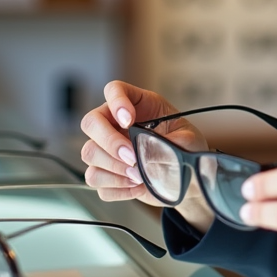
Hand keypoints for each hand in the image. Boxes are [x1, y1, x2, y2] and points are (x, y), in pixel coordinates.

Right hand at [79, 81, 214, 229]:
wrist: (187, 177)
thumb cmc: (187, 149)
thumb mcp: (188, 140)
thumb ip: (167, 144)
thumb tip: (142, 157)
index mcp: (138, 105)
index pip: (114, 90)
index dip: (116, 102)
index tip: (129, 121)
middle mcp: (116, 123)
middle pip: (91, 123)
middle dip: (109, 142)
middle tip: (133, 157)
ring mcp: (107, 148)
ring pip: (89, 153)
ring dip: (113, 168)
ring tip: (140, 175)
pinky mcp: (105, 172)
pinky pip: (95, 179)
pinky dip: (116, 186)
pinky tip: (137, 185)